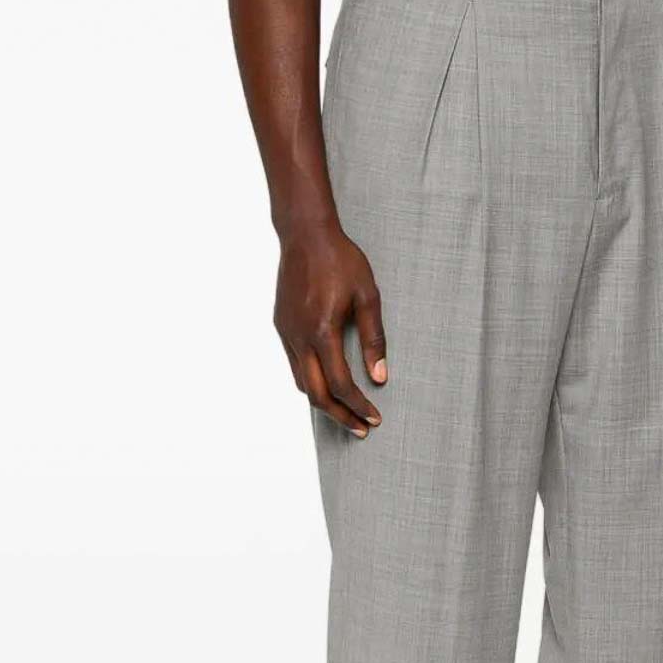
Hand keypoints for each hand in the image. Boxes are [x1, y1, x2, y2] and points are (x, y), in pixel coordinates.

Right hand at [274, 224, 386, 434]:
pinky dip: (311, 381)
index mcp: (323, 331)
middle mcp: (300, 337)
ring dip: (324, 402)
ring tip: (346, 411)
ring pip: (301, 383)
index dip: (359, 406)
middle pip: (317, 394)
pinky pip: (295, 365)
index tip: (374, 418)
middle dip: (340, 416)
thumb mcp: (368, 297)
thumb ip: (374, 339)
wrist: (305, 234)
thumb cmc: (341, 260)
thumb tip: (380, 377)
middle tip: (361, 428)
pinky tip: (328, 383)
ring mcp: (287, 333)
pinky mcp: (282, 326)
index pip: (341, 384)